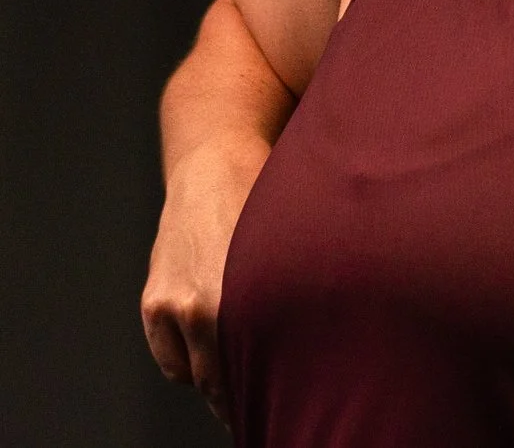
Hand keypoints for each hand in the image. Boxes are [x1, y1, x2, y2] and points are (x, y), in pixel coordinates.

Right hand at [141, 138, 269, 426]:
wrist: (214, 165)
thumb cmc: (264, 202)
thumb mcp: (289, 250)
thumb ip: (289, 302)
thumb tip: (309, 348)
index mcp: (240, 296)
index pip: (253, 369)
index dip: (267, 390)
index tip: (283, 399)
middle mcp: (201, 305)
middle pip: (221, 380)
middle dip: (242, 394)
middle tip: (266, 401)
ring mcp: (171, 305)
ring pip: (193, 374)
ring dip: (213, 381)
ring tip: (239, 380)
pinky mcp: (152, 301)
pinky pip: (170, 358)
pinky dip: (187, 364)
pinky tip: (209, 356)